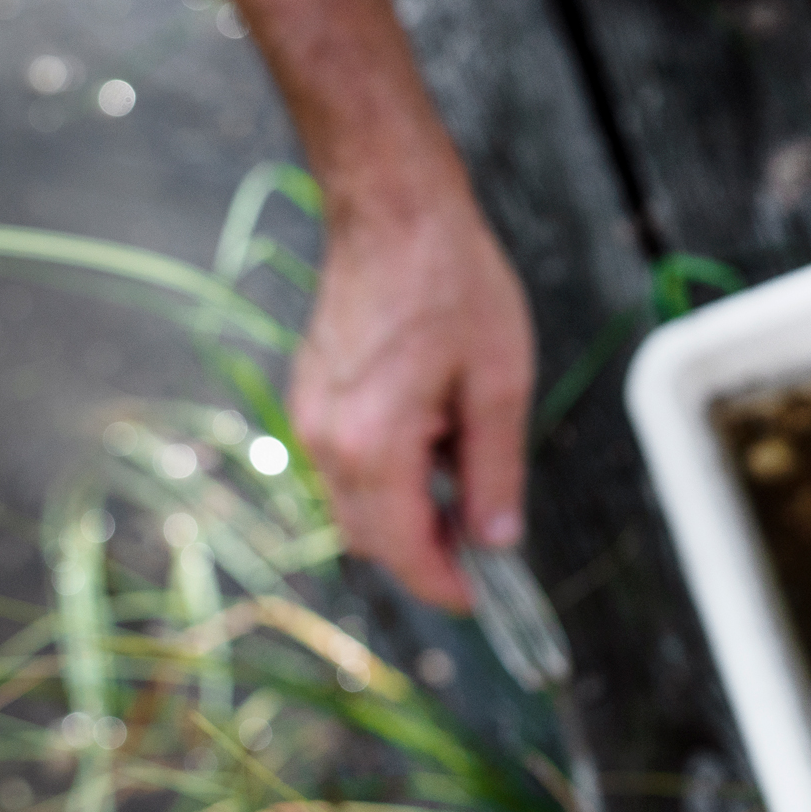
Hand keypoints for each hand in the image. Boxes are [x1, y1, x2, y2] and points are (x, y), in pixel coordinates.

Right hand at [289, 164, 533, 610]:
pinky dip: (386, 481)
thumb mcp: (500, 384)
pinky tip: (434, 449)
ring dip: (406, 518)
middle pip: (371, 538)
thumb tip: (498, 541)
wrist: (393, 212)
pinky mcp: (311, 398)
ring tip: (465, 488)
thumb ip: (495, 472)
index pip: (403, 549)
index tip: (480, 599)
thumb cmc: (451, 283)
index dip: (444, 585)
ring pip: (355, 506)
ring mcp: (310, 418)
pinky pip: (344, 468)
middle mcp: (327, 440)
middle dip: (425, 557)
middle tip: (483, 550)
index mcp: (375, 443)